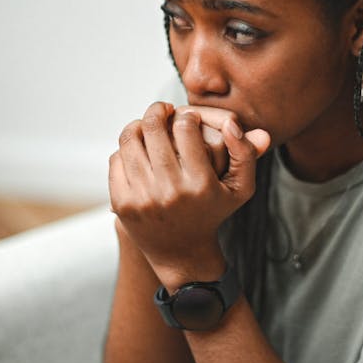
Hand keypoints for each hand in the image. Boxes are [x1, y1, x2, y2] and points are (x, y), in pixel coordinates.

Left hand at [109, 102, 269, 287]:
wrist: (181, 253)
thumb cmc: (212, 212)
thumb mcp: (240, 188)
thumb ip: (246, 153)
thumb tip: (232, 123)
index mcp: (199, 184)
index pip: (185, 128)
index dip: (186, 115)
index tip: (187, 117)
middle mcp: (170, 191)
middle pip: (152, 128)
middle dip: (157, 110)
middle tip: (163, 110)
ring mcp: (143, 198)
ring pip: (129, 139)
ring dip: (138, 125)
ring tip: (147, 125)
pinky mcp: (122, 204)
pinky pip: (116, 159)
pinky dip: (125, 150)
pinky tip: (137, 149)